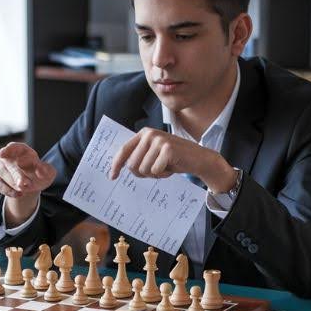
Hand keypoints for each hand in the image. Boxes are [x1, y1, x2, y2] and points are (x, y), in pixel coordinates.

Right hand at [0, 142, 55, 198]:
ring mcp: (0, 167)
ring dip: (12, 182)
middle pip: (9, 162)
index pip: (14, 147)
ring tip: (24, 189)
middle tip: (24, 183)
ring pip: (1, 172)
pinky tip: (18, 194)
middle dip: (16, 174)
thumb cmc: (40, 174)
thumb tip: (40, 170)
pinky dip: (8, 190)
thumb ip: (46, 170)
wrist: (33, 185)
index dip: (8, 149)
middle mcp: (8, 157)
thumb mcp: (48, 173)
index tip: (2, 153)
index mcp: (22, 151)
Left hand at [108, 127, 235, 191]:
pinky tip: (171, 168)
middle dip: (142, 173)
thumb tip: (121, 166)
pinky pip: (155, 171)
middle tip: (155, 171)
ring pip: (143, 169)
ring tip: (164, 167)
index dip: (116, 165)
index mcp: (143, 133)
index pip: (124, 150)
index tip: (112, 177)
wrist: (198, 158)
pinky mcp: (168, 149)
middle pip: (132, 164)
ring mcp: (159, 140)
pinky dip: (163, 174)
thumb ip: (139, 156)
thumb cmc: (174, 159)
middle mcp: (149, 134)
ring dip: (154, 174)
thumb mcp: (153, 154)